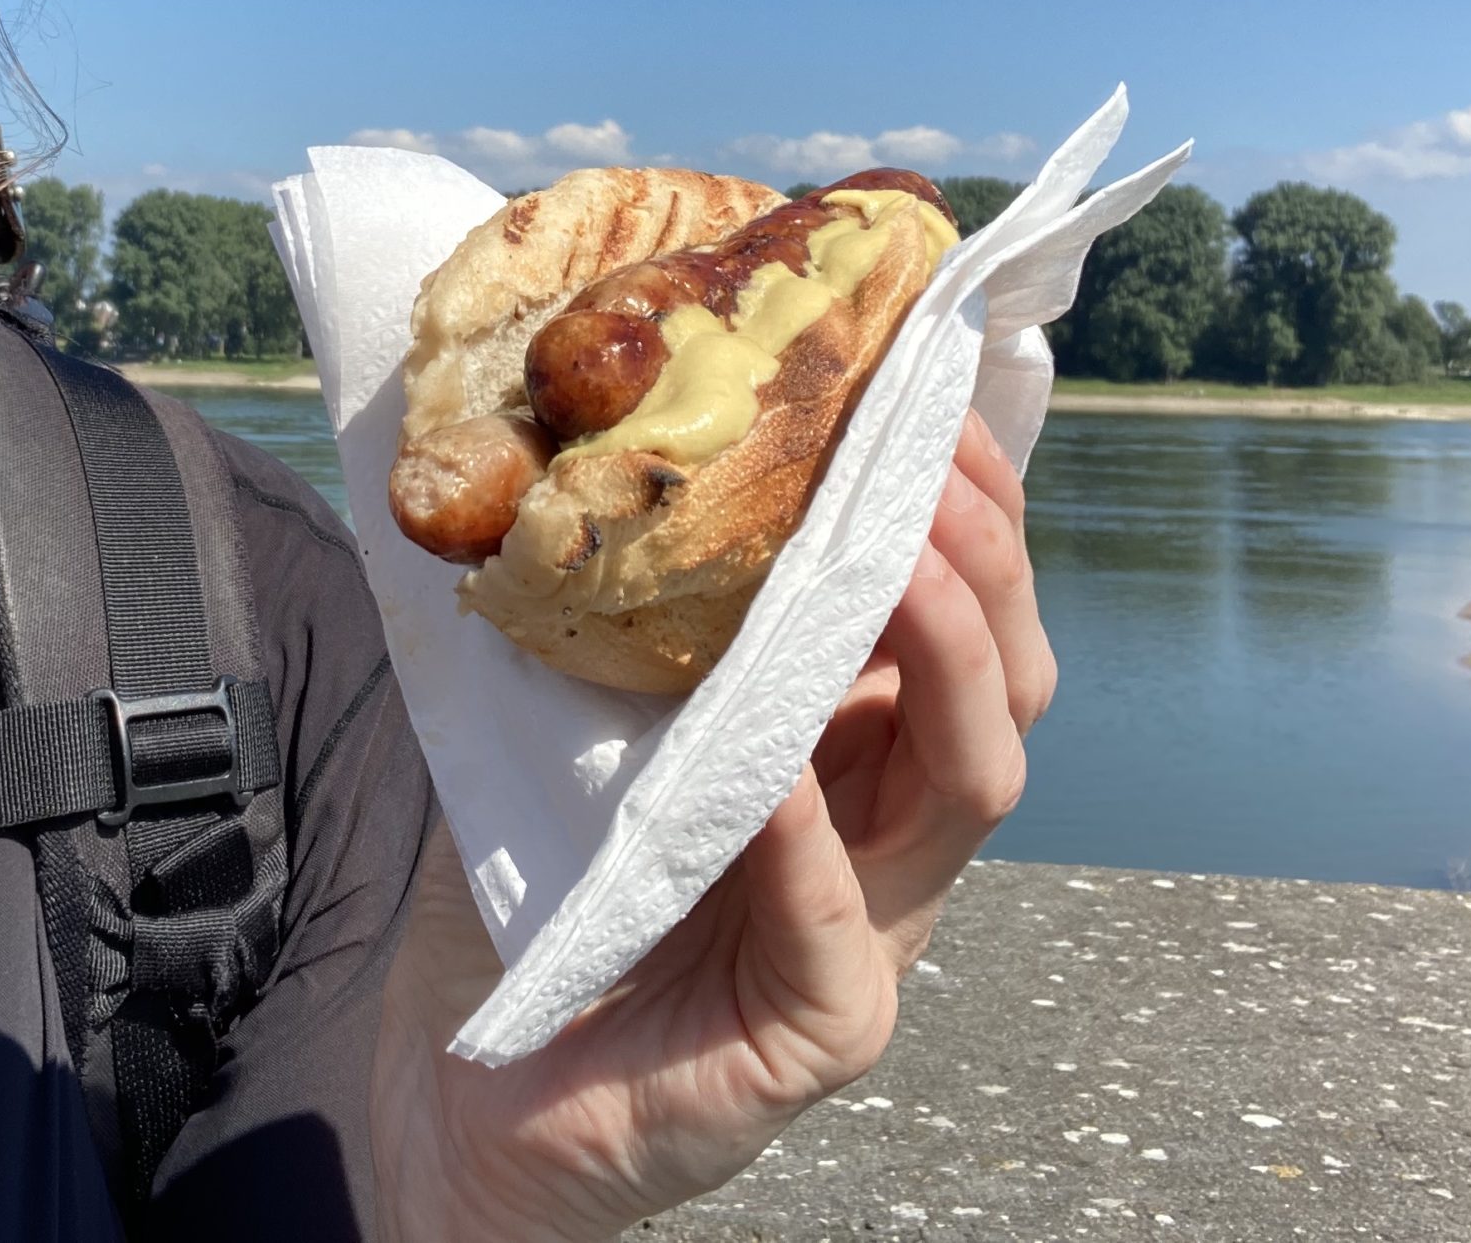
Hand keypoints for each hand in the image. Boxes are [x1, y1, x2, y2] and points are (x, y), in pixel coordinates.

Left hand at [371, 409, 1050, 1242]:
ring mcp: (873, 932)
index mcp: (854, 744)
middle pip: (1005, 680)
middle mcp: (889, 828)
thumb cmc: (538, 885)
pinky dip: (810, 846)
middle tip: (931, 457)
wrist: (466, 1082)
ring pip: (973, 784)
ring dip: (942, 657)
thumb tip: (589, 423)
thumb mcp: (587, 711)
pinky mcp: (818, 1031)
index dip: (964, 503)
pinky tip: (774, 776)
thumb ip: (629, 606)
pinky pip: (840, 931)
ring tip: (894, 563)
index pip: (958, 609)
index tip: (924, 388)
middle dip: (983, 556)